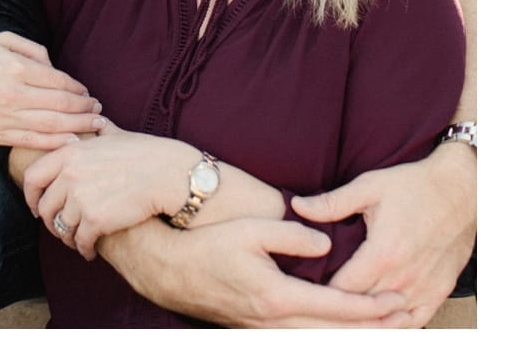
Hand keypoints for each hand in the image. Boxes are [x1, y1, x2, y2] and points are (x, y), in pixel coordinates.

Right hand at [0, 32, 101, 148]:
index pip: (59, 81)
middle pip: (62, 105)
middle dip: (86, 109)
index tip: (88, 93)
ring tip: (95, 126)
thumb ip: (32, 50)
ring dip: (79, 126)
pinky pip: (33, 142)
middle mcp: (12, 93)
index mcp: (14, 67)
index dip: (79, 89)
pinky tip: (73, 143)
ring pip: (53, 126)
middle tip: (99, 110)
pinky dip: (56, 144)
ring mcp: (4, 117)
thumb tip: (55, 68)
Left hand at [22, 121, 190, 258]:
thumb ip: (95, 131)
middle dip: (50, 221)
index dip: (30, 195)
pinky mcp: (96, 220)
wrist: (170, 175)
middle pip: (45, 206)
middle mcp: (69, 175)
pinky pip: (80, 240)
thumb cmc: (147, 154)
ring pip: (61, 226)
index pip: (32, 177)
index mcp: (69, 153)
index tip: (36, 205)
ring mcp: (80, 198)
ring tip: (76, 241)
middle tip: (58, 228)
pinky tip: (90, 251)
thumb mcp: (115, 135)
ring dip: (67, 237)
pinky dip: (83, 249)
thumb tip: (94, 120)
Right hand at [99, 217, 410, 326]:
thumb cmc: (206, 246)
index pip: (336, 306)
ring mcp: (263, 331)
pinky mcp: (254, 331)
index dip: (370, 307)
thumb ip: (290, 234)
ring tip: (379, 330)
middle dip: (371, 329)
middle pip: (334, 333)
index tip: (395, 300)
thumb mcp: (248, 228)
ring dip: (350, 337)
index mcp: (277, 296)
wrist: (166, 270)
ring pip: (318, 341)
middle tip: (402, 319)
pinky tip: (335, 332)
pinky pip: (300, 339)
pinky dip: (326, 336)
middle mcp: (273, 321)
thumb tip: (324, 244)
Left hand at [290, 145, 474, 325]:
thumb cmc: (413, 186)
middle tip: (314, 299)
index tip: (301, 285)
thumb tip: (296, 207)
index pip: (341, 290)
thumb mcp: (368, 187)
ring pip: (388, 321)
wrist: (461, 190)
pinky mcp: (439, 291)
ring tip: (339, 312)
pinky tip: (376, 319)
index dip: (318, 291)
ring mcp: (424, 288)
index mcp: (383, 253)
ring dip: (364, 319)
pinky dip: (395, 325)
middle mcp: (404, 277)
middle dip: (336, 306)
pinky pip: (415, 322)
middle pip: (362, 308)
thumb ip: (331, 202)